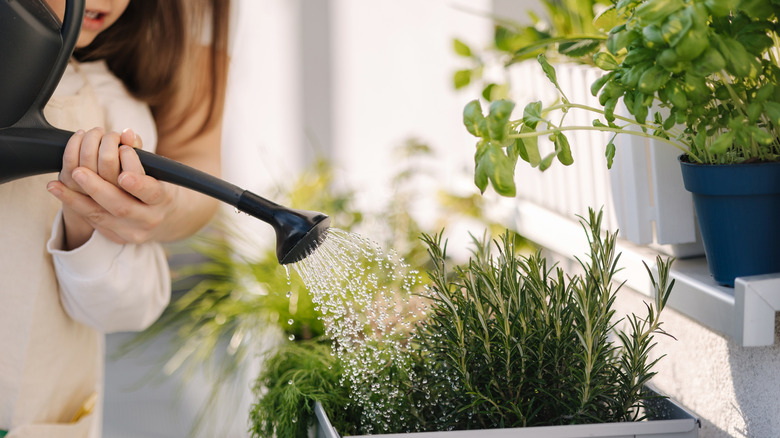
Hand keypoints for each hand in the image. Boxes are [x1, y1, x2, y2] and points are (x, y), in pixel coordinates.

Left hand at [46, 128, 174, 249]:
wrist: (161, 218)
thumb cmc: (155, 186)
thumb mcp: (156, 170)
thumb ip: (140, 152)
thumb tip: (127, 133)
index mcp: (163, 199)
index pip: (151, 192)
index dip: (138, 185)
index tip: (124, 175)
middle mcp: (149, 218)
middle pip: (122, 207)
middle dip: (98, 189)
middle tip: (79, 172)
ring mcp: (131, 231)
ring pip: (102, 217)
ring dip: (77, 198)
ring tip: (59, 183)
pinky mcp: (116, 236)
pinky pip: (92, 221)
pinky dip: (74, 204)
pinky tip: (58, 189)